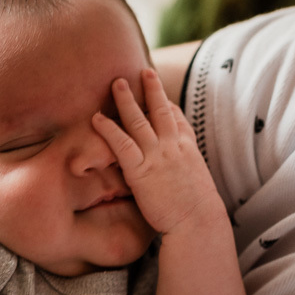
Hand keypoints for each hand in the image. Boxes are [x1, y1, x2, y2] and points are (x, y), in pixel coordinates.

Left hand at [92, 69, 222, 234]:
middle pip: (161, 111)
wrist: (198, 223)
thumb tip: (181, 179)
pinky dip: (108, 129)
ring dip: (126, 100)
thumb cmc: (198, 214)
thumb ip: (187, 176)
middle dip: (152, 89)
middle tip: (142, 71)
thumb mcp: (198, 187)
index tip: (161, 97)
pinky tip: (96, 118)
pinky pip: (121, 143)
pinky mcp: (141, 170)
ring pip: (139, 120)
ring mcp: (157, 156)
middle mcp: (174, 147)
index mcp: (189, 151)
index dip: (168, 106)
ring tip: (116, 82)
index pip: (179, 121)